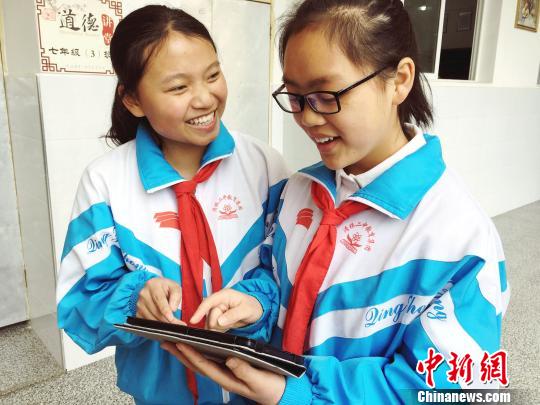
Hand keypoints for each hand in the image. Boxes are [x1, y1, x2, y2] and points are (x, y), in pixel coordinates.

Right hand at [136, 277, 182, 323]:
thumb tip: (173, 308)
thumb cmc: (166, 288)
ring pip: (151, 318)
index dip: (165, 310)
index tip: (171, 318)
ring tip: (173, 325)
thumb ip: (176, 295)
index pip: (159, 299)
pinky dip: (156, 326)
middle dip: (167, 320)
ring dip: (163, 324)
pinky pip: (147, 323)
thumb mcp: (175, 287)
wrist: (155, 288)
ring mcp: (139, 304)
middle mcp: (144, 294)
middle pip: (155, 311)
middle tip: (178, 325)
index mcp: (153, 285)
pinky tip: (163, 325)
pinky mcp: (138, 313)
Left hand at [161, 342, 284, 404]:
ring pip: (200, 361)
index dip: (190, 354)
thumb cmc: (269, 387)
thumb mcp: (259, 380)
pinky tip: (193, 346)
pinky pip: (209, 359)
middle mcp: (221, 375)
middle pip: (196, 364)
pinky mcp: (229, 368)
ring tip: (172, 342)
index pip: (203, 365)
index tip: (179, 343)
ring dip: (185, 352)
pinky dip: (198, 352)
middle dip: (180, 353)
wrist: (278, 393)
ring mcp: (224, 372)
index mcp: (226, 378)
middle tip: (165, 341)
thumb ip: (245, 370)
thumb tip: (230, 359)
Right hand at [190, 288, 262, 331]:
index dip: (200, 311)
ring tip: (232, 324)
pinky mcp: (217, 319)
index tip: (193, 321)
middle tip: (232, 322)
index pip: (208, 302)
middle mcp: (218, 302)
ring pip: (211, 324)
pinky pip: (213, 328)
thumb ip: (233, 315)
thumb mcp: (246, 310)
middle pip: (210, 317)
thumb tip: (219, 321)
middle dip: (219, 324)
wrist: (257, 311)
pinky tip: (228, 328)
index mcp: (224, 295)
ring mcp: (217, 311)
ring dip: (219, 328)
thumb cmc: (252, 307)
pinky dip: (219, 331)